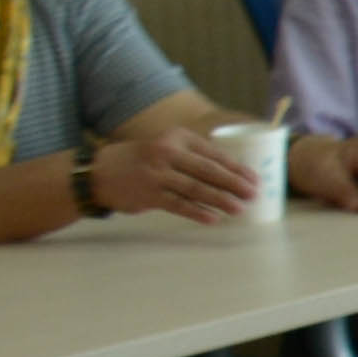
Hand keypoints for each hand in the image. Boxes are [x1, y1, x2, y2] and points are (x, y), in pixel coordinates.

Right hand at [98, 129, 261, 223]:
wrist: (102, 172)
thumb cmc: (144, 160)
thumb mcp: (167, 147)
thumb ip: (194, 156)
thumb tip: (232, 174)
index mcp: (177, 138)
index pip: (214, 154)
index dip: (237, 168)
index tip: (255, 179)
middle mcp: (167, 153)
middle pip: (208, 171)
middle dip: (234, 184)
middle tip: (254, 194)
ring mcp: (157, 174)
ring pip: (196, 188)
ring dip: (220, 200)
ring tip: (239, 208)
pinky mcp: (149, 194)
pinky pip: (178, 204)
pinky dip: (197, 212)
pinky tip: (213, 218)